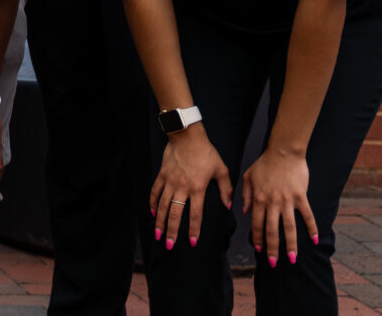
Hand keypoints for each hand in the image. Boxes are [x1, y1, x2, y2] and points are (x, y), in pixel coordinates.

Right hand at [151, 126, 230, 249]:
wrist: (186, 136)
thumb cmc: (206, 152)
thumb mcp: (222, 169)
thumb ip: (226, 189)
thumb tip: (228, 206)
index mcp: (198, 188)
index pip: (195, 214)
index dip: (194, 230)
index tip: (193, 242)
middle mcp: (182, 187)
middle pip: (175, 214)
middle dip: (171, 231)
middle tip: (169, 245)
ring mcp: (170, 181)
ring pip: (162, 205)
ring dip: (160, 221)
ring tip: (157, 234)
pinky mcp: (162, 175)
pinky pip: (155, 191)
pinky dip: (152, 203)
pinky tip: (152, 213)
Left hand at [240, 145, 316, 265]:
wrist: (283, 151)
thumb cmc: (264, 163)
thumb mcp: (248, 177)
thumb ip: (245, 195)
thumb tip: (243, 212)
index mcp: (258, 198)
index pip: (256, 223)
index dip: (258, 238)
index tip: (260, 250)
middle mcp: (272, 202)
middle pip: (272, 230)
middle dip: (272, 248)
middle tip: (273, 263)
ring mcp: (287, 200)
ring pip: (289, 227)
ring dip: (291, 244)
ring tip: (293, 259)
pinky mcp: (301, 197)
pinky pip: (307, 215)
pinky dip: (312, 228)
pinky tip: (315, 240)